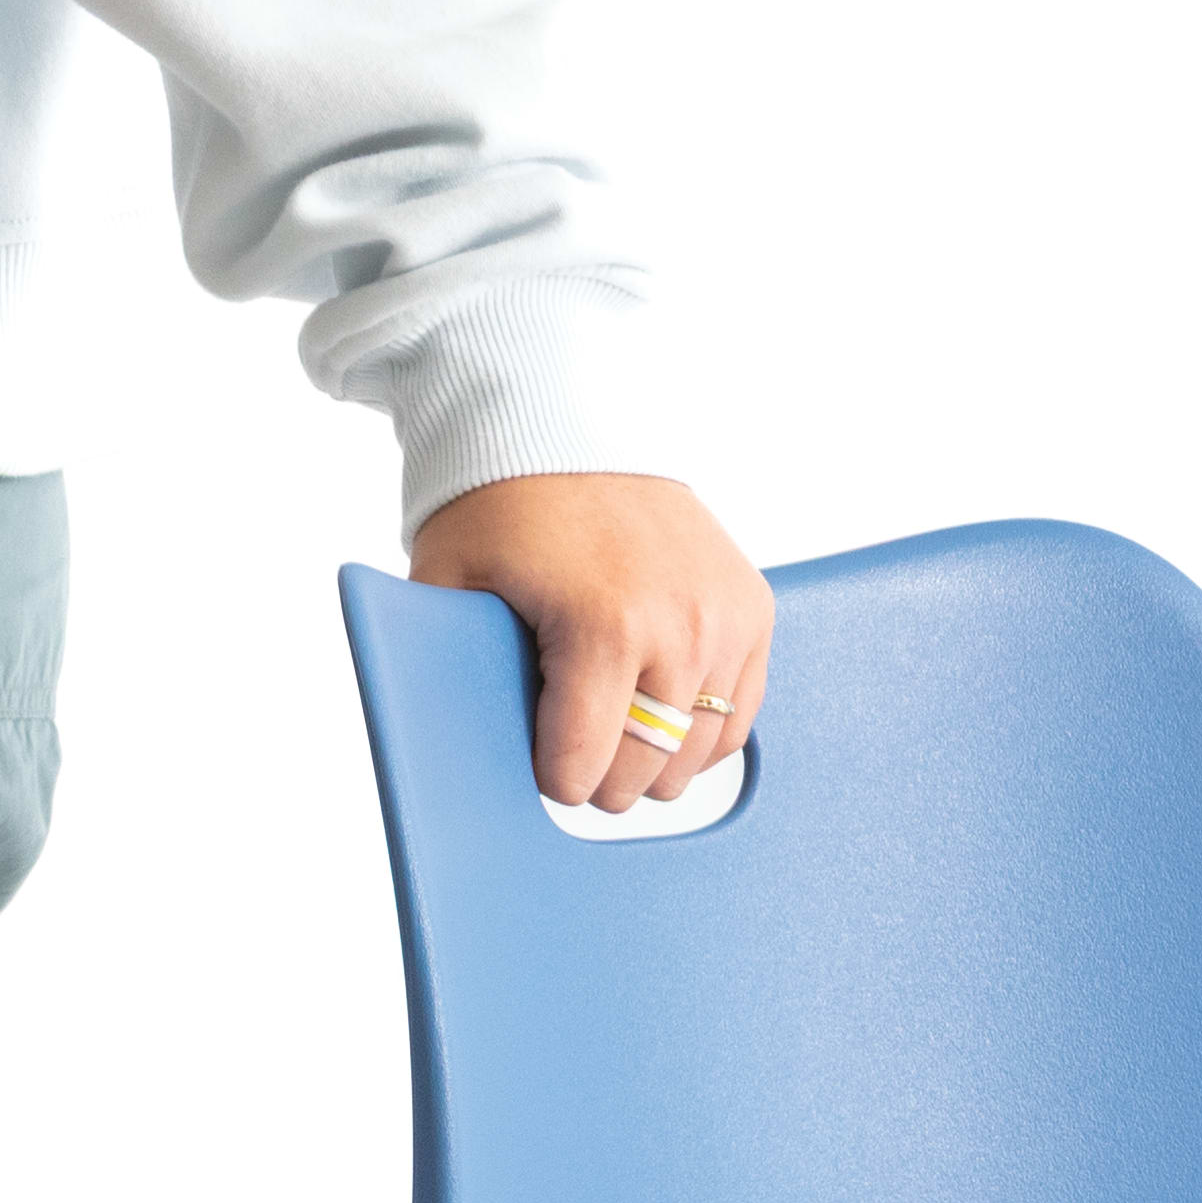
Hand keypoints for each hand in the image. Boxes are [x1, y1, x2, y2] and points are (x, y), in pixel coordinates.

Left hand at [407, 473, 773, 811]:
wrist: (560, 425)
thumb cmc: (499, 506)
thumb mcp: (448, 589)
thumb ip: (452, 671)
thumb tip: (459, 748)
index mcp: (605, 627)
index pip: (584, 768)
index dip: (551, 777)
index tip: (536, 758)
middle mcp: (681, 627)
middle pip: (645, 772)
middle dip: (601, 776)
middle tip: (572, 748)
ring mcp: (726, 619)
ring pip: (695, 755)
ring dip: (652, 759)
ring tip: (614, 729)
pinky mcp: (753, 608)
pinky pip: (738, 717)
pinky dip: (699, 732)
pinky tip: (658, 712)